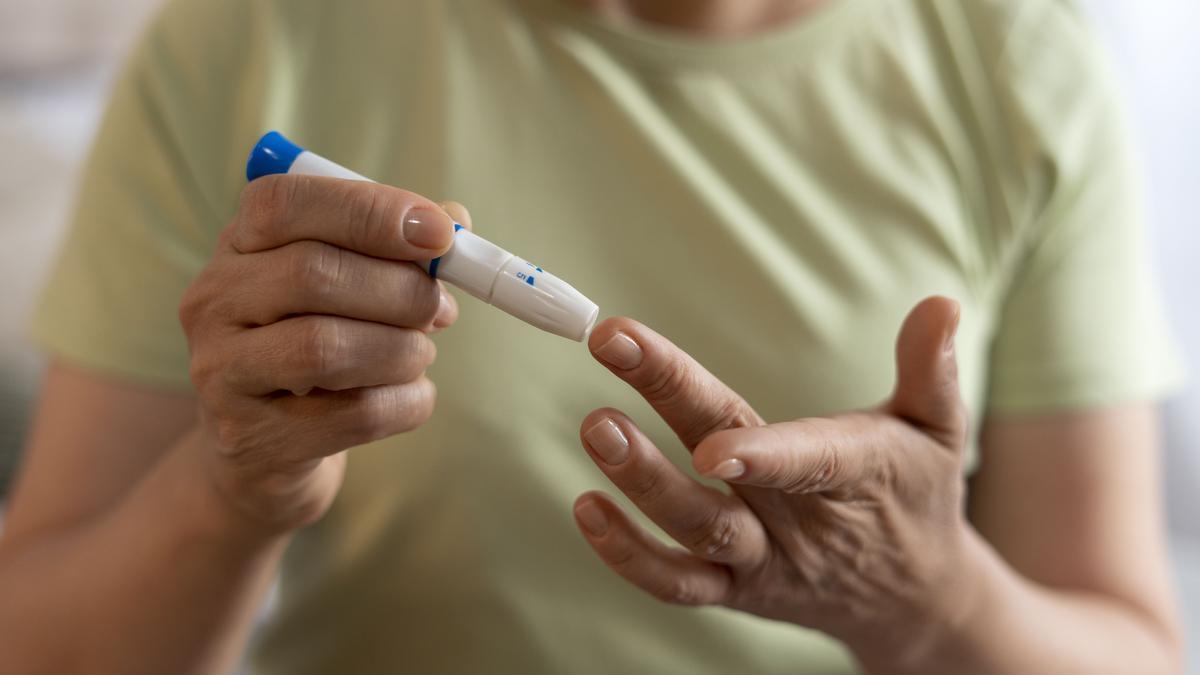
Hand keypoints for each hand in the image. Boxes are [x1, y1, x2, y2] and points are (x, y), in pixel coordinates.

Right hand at [180, 175, 469, 532]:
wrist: (267, 449)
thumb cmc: (320, 343)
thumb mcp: (348, 283)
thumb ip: (398, 244)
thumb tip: (455, 217)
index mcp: (238, 245)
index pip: (284, 203)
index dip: (370, 212)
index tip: (441, 233)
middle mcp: (213, 302)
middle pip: (312, 274)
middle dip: (402, 290)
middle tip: (442, 309)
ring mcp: (221, 373)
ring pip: (326, 349)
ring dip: (403, 350)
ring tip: (419, 355)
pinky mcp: (252, 438)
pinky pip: (353, 414)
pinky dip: (406, 402)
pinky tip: (410, 395)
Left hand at [573, 297, 977, 665]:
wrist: (914, 601)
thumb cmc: (918, 495)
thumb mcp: (941, 430)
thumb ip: (931, 369)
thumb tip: (940, 302)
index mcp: (855, 475)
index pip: (809, 463)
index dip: (763, 457)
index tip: (710, 445)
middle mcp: (801, 525)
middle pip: (730, 476)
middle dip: (668, 409)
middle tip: (612, 346)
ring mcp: (763, 562)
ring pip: (697, 532)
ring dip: (641, 484)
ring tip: (596, 428)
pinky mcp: (735, 590)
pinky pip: (678, 584)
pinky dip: (630, 555)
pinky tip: (588, 507)